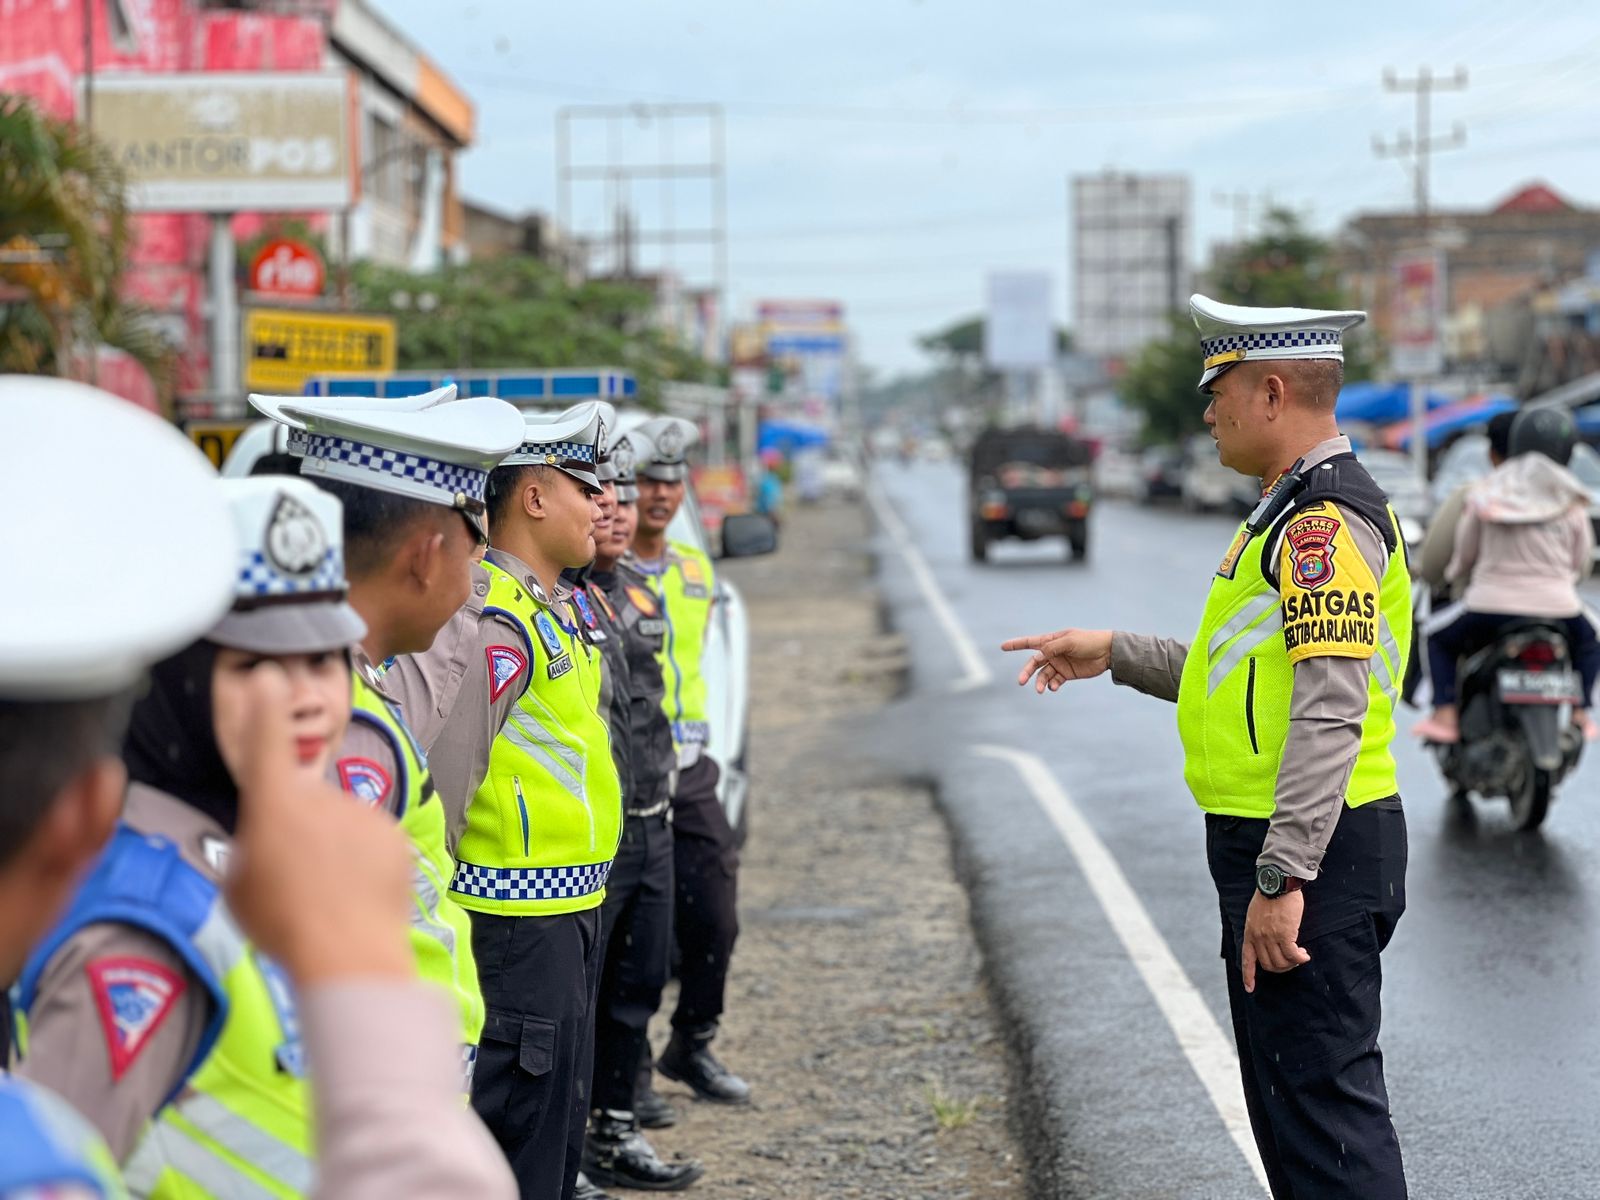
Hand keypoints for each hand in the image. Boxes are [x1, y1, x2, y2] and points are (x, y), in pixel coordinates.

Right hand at [224, 663, 414, 985]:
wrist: (350, 952)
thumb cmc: (283, 923)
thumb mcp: (240, 884)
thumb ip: (251, 847)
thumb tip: (266, 841)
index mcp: (274, 804)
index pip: (267, 743)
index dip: (266, 709)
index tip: (270, 676)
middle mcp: (321, 797)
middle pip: (304, 805)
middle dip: (299, 831)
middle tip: (294, 879)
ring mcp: (362, 812)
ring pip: (340, 825)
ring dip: (333, 850)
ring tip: (327, 895)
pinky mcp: (394, 833)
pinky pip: (371, 841)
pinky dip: (364, 862)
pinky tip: (357, 895)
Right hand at [1000, 628, 1113, 692]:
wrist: (1107, 653)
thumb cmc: (1088, 642)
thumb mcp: (1069, 642)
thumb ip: (1052, 647)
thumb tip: (1038, 654)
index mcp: (1051, 641)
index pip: (1030, 642)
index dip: (1016, 644)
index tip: (1003, 646)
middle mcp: (1053, 653)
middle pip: (1034, 663)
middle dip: (1026, 672)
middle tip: (1020, 681)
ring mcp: (1059, 664)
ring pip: (1043, 675)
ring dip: (1040, 682)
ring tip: (1041, 690)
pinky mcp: (1067, 674)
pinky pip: (1054, 681)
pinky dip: (1052, 685)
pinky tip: (1053, 687)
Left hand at [1240, 889, 1309, 992]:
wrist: (1277, 883)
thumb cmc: (1269, 896)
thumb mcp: (1255, 915)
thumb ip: (1259, 930)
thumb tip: (1267, 944)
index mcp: (1249, 933)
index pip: (1247, 960)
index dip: (1249, 976)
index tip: (1250, 989)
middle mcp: (1258, 937)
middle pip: (1269, 965)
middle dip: (1281, 968)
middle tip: (1292, 962)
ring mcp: (1270, 937)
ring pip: (1282, 962)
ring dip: (1293, 963)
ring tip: (1300, 956)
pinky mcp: (1285, 934)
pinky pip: (1293, 955)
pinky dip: (1300, 958)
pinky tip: (1305, 955)